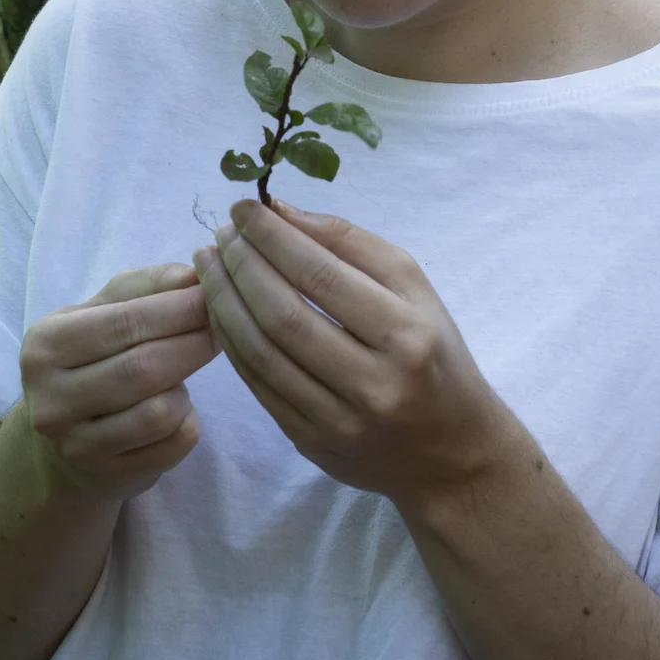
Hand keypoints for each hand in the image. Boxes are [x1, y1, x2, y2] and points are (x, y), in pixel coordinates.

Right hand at [20, 264, 220, 500]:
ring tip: (183, 372)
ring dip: (185, 387)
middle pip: (145, 367)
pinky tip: (175, 409)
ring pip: (162, 411)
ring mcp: (77, 446)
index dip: (180, 307)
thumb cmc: (91, 359)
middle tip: (223, 325)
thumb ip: (146, 287)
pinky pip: (174, 443)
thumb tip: (194, 274)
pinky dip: (187, 421)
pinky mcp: (109, 477)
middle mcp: (51, 400)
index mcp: (45, 346)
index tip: (215, 293)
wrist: (63, 442)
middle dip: (195, 341)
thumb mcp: (102, 312)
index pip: (126, 321)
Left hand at [193, 199, 514, 503]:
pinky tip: (219, 308)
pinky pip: (258, 386)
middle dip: (241, 265)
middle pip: (283, 315)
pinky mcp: (313, 443)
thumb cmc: (432, 353)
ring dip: (223, 302)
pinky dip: (231, 341)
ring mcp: (339, 420)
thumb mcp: (413, 288)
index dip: (272, 237)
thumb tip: (280, 211)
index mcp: (406, 334)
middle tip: (221, 232)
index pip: (321, 275)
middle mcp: (374, 382)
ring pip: (261, 354)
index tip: (244, 207)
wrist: (451, 452)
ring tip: (208, 264)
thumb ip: (350, 243)